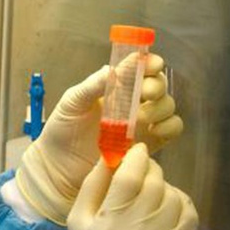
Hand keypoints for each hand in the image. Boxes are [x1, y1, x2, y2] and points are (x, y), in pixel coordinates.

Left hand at [15, 54, 181, 223]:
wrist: (59, 165)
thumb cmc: (62, 129)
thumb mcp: (73, 102)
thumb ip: (92, 85)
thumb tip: (111, 69)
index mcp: (114, 86)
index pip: (139, 68)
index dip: (149, 63)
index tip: (150, 65)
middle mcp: (132, 101)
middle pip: (159, 85)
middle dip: (155, 86)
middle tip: (143, 93)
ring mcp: (141, 123)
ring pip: (167, 106)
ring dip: (160, 107)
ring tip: (140, 117)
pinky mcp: (148, 143)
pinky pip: (171, 130)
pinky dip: (169, 126)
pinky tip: (153, 129)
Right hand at [68, 143, 197, 229]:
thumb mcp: (78, 220)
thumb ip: (91, 187)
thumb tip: (109, 155)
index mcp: (106, 224)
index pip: (128, 180)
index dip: (136, 157)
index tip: (137, 148)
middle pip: (154, 184)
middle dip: (150, 168)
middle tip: (143, 166)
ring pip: (173, 196)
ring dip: (164, 185)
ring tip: (152, 189)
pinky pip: (189, 214)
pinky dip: (180, 201)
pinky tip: (168, 203)